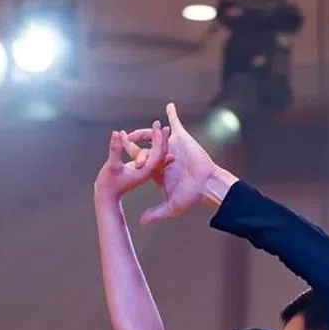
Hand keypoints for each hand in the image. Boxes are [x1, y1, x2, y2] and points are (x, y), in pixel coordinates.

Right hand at [93, 122, 171, 200]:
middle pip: (158, 154)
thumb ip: (115, 150)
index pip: (157, 155)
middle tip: (163, 126)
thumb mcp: (112, 165)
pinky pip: (147, 156)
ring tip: (158, 128)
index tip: (159, 128)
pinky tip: (149, 136)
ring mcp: (144, 170)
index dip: (158, 140)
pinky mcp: (139, 169)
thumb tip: (116, 133)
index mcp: (145, 172)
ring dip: (155, 141)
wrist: (107, 196)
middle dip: (160, 139)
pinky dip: (147, 146)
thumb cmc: (108, 184)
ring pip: (153, 154)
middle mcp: (147, 171)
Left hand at [123, 102, 220, 225]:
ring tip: (137, 129)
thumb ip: (155, 213)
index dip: (132, 156)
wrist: (206, 185)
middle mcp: (165, 156)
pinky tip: (169, 106)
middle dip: (134, 143)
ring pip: (157, 135)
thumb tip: (141, 223)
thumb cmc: (191, 196)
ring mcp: (173, 146)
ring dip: (148, 131)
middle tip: (123, 138)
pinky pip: (176, 124)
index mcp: (159, 169)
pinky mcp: (182, 138)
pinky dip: (173, 115)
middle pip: (146, 147)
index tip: (122, 151)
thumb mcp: (171, 207)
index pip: (142, 160)